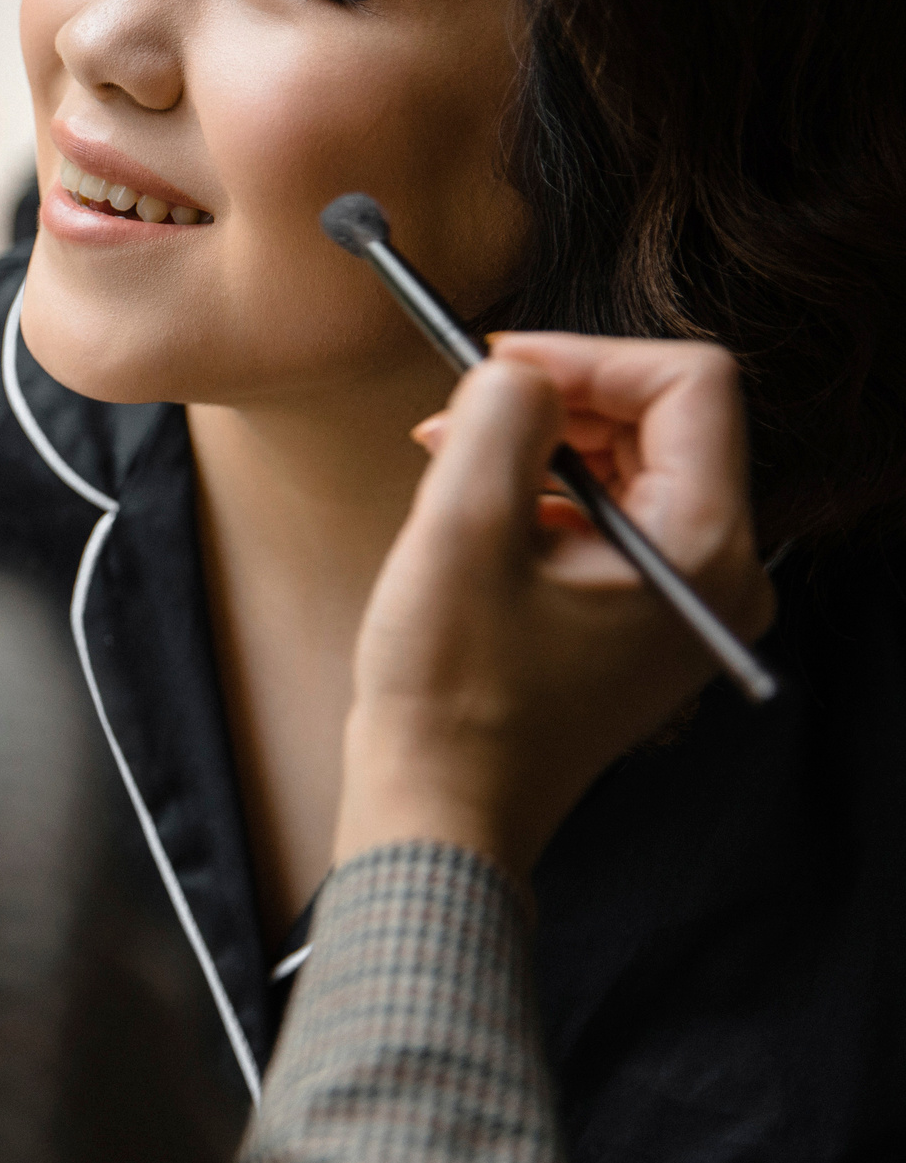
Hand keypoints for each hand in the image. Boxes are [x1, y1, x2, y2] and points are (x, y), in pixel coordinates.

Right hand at [337, 335, 775, 877]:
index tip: (497, 364)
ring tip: (449, 464)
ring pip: (630, 463)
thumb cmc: (452, 693)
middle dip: (557, 399)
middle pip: (663, 419)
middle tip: (455, 416)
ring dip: (540, 444)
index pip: (689, 383)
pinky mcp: (642, 620)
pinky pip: (609, 516)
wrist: (442, 809)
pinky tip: (474, 519)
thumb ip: (505, 415)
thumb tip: (521, 369)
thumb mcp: (462, 528)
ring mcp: (685, 602)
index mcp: (701, 548)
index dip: (589, 353)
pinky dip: (541, 494)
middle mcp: (720, 573)